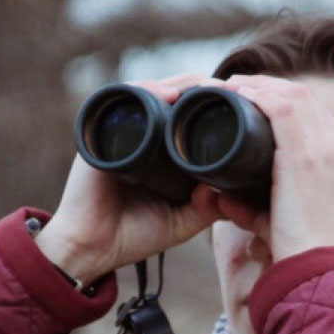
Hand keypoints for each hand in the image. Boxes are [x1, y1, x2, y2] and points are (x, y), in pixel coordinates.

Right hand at [37, 74, 223, 282]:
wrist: (90, 249)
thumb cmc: (132, 235)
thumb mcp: (181, 221)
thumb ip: (206, 208)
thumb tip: (229, 187)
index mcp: (158, 150)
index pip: (186, 114)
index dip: (212, 104)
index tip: (243, 104)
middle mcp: (139, 134)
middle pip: (172, 94)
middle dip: (203, 88)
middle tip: (232, 91)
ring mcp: (120, 131)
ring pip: (153, 91)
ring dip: (182, 84)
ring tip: (210, 88)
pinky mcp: (100, 133)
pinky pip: (123, 101)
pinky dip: (147, 92)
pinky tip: (170, 94)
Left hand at [214, 75, 333, 260]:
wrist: (315, 265)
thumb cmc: (297, 251)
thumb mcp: (277, 221)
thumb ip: (250, 209)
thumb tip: (221, 200)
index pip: (314, 113)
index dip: (283, 99)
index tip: (255, 99)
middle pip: (304, 97)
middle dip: (269, 86)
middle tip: (238, 87)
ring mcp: (323, 148)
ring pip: (292, 95)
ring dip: (260, 85)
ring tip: (233, 86)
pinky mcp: (304, 155)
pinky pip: (282, 108)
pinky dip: (258, 96)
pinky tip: (238, 94)